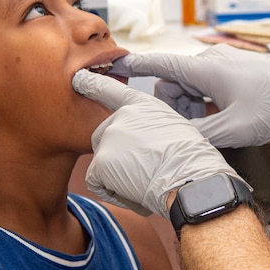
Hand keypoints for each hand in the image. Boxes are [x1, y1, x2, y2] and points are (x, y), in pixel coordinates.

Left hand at [72, 70, 239, 217]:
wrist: (189, 178)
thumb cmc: (191, 160)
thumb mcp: (174, 129)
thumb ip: (149, 128)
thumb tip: (140, 146)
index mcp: (142, 105)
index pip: (111, 90)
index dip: (93, 84)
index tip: (79, 78)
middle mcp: (121, 116)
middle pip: (103, 136)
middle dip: (115, 155)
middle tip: (141, 169)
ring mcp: (109, 137)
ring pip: (102, 161)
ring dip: (116, 174)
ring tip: (143, 180)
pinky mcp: (101, 161)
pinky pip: (96, 181)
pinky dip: (110, 190)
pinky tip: (132, 191)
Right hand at [110, 45, 269, 148]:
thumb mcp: (232, 130)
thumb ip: (197, 134)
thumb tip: (173, 139)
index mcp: (205, 69)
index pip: (160, 64)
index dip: (134, 66)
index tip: (113, 66)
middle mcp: (210, 62)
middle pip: (173, 84)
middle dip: (175, 108)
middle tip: (193, 131)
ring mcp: (221, 65)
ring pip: (188, 88)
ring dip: (190, 108)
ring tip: (211, 128)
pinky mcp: (231, 72)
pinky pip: (204, 87)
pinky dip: (203, 104)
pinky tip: (219, 121)